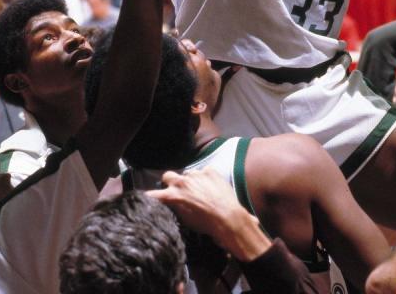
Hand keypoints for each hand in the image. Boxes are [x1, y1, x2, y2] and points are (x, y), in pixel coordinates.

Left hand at [149, 169, 270, 260]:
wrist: (227, 219)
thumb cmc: (234, 215)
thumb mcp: (235, 203)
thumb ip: (237, 207)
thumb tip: (255, 222)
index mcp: (210, 172)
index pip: (198, 174)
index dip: (195, 185)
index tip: (195, 193)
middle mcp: (196, 174)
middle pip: (181, 174)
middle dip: (178, 182)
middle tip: (179, 196)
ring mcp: (184, 183)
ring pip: (168, 178)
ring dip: (167, 188)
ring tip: (161, 199)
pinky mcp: (173, 194)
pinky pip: (156, 194)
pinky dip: (149, 197)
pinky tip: (141, 202)